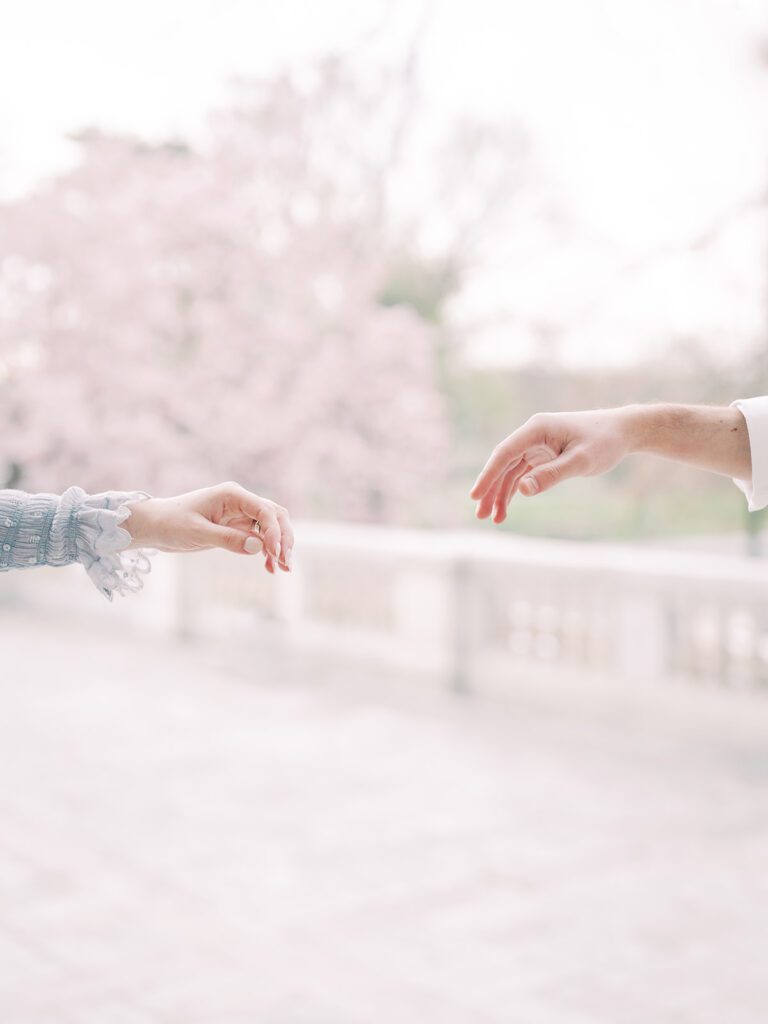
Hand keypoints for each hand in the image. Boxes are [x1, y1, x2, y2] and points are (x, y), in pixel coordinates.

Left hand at [124, 481, 293, 572]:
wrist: (154, 525)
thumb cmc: (171, 523)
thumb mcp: (197, 533)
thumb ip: (228, 539)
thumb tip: (258, 547)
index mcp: (232, 494)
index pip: (265, 511)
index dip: (274, 532)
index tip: (274, 554)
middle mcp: (240, 501)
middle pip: (275, 516)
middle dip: (284, 539)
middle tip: (286, 564)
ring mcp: (240, 514)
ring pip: (271, 527)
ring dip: (280, 546)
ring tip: (283, 569)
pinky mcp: (237, 527)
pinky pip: (260, 537)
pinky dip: (267, 551)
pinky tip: (269, 568)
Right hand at [470, 409, 632, 522]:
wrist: (622, 431)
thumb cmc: (604, 442)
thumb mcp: (581, 461)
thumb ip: (552, 475)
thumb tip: (523, 490)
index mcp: (537, 429)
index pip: (505, 453)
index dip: (488, 475)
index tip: (475, 495)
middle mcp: (532, 434)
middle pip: (503, 463)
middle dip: (490, 489)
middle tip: (480, 515)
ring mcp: (536, 444)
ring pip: (510, 470)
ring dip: (500, 493)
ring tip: (492, 518)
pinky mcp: (543, 454)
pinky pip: (522, 473)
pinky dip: (515, 490)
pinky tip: (506, 508)